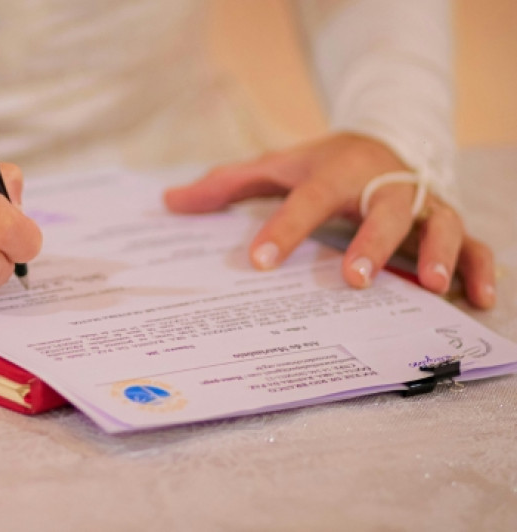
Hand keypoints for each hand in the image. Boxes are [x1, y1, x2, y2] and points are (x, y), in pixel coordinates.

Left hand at [163, 133, 495, 308]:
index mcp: (336, 171)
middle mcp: (384, 185)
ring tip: (433, 284)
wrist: (381, 139)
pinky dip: (480, 267)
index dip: (284, 228)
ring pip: (441, 222)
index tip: (258, 260)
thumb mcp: (273, 167)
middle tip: (351, 278)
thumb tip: (168, 203)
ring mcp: (421, 205)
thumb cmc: (319, 164)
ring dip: (439, 250)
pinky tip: (475, 299)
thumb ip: (225, 186)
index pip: (307, 198)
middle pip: (385, 208)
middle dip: (371, 242)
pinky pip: (477, 243)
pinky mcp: (446, 222)